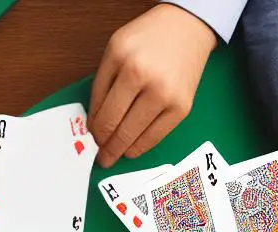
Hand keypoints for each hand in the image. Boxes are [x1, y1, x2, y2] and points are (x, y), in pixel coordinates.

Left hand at [89, 4, 215, 166]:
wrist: (187, 28)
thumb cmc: (149, 38)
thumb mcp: (115, 50)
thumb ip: (102, 84)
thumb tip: (94, 123)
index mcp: (126, 64)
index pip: (102, 109)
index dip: (94, 129)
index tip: (91, 138)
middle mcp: (148, 81)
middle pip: (117, 127)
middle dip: (105, 146)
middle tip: (100, 157)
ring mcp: (167, 97)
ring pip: (135, 137)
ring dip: (120, 150)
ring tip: (113, 155)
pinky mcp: (182, 108)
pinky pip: (156, 137)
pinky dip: (140, 147)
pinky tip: (131, 150)